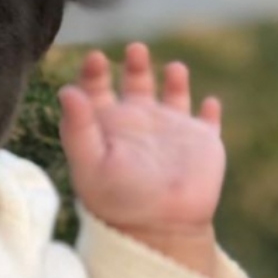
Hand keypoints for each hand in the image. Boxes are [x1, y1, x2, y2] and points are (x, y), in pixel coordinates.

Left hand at [59, 43, 225, 276]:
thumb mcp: (91, 162)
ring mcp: (171, 132)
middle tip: (135, 47)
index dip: (93, 72)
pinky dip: (211, 111)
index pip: (96, 90)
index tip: (95, 58)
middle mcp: (139, 124)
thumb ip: (77, 126)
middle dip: (136, 64)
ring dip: (174, 79)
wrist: (158, 230)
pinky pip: (208, 121)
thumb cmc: (117, 199)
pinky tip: (210, 102)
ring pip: (173, 96)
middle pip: (135, 84)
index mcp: (108, 126)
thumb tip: (66, 91)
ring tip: (174, 67)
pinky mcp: (202, 143)